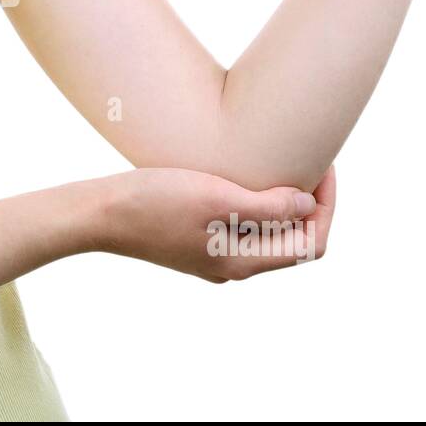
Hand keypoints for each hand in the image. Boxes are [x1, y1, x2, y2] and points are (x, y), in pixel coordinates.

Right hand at [97, 166, 336, 282]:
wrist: (98, 214)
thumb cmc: (154, 201)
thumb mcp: (217, 196)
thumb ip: (268, 206)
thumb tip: (307, 205)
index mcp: (244, 261)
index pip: (311, 243)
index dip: (326, 206)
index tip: (322, 167)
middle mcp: (233, 267)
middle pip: (292, 241)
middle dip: (308, 203)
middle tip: (305, 159)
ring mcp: (212, 258)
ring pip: (266, 235)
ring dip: (280, 203)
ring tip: (278, 165)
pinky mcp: (193, 244)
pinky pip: (239, 230)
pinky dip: (253, 206)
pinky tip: (241, 178)